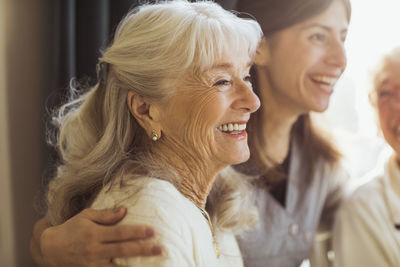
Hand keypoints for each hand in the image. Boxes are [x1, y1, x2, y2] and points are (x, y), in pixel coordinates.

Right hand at [34, 207, 161, 266]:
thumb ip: (106, 215)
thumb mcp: (86, 216)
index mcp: (94, 234)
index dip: (136, 232)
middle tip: (159, 249)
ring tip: (152, 265)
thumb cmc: (71, 228)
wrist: (50, 249)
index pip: (120, 233)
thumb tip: (124, 210)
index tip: (152, 231)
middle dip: (142, 250)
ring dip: (135, 266)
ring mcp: (92, 264)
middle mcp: (94, 250)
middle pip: (122, 250)